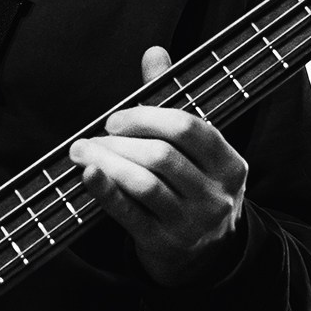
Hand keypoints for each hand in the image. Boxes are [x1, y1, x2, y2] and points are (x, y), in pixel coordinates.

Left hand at [68, 46, 247, 286]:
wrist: (206, 258)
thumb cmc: (194, 189)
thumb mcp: (196, 151)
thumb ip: (173, 102)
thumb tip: (154, 52)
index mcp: (229, 164)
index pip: (189, 129)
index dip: (147, 117)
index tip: (115, 119)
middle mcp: (215, 194)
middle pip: (162, 155)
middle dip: (120, 141)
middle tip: (92, 137)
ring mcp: (191, 223)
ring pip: (144, 183)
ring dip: (107, 162)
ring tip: (81, 153)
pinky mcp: (164, 244)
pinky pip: (129, 214)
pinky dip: (105, 191)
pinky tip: (86, 175)